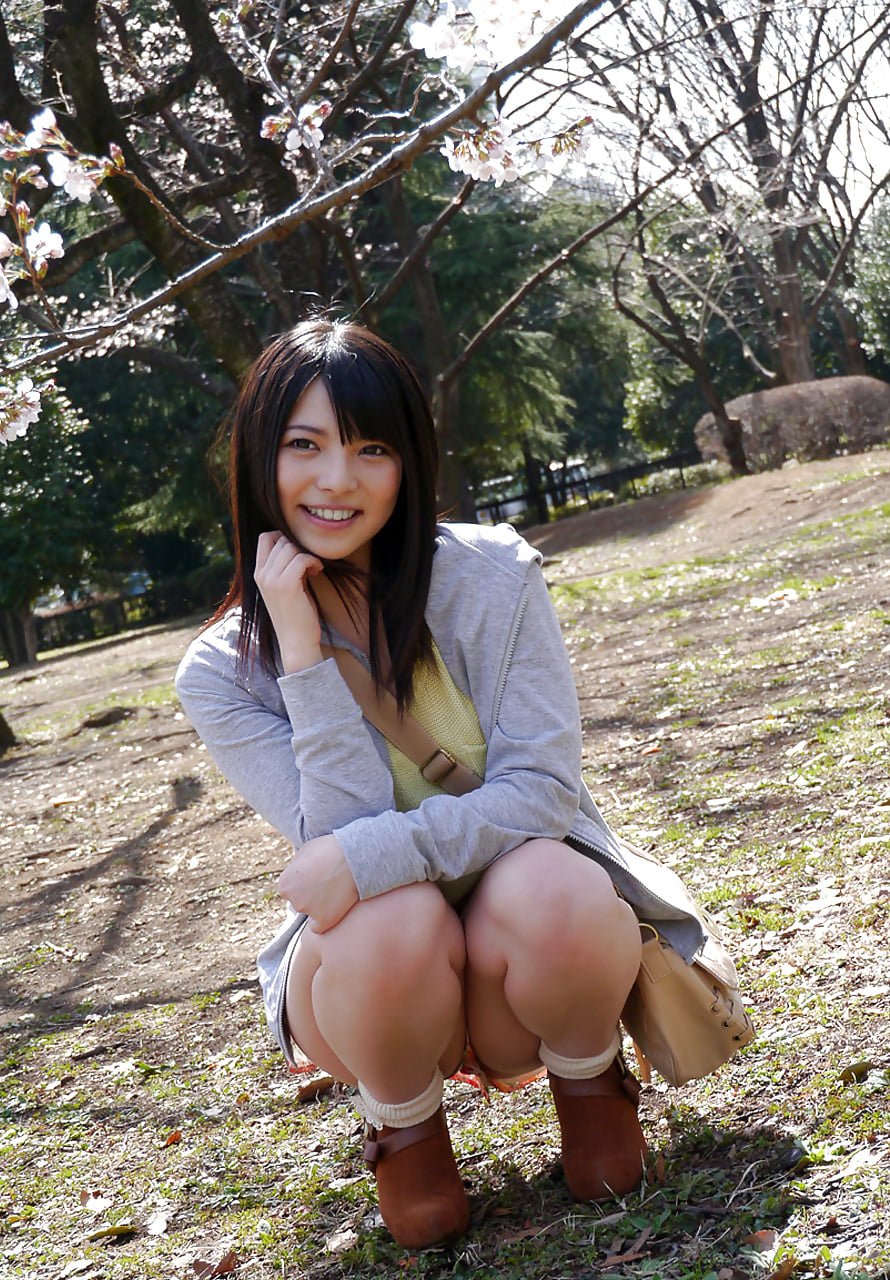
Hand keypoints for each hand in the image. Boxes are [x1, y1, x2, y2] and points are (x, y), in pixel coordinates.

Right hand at [254, 532, 323, 671]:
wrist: (296, 642)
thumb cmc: (295, 615)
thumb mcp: (283, 587)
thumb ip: (283, 567)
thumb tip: (296, 545)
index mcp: (258, 574)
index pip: (265, 538)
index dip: (284, 537)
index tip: (298, 552)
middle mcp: (262, 575)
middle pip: (281, 540)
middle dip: (299, 547)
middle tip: (310, 563)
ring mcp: (272, 580)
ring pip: (291, 547)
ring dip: (308, 554)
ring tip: (314, 569)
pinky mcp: (286, 585)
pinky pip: (301, 558)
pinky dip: (313, 561)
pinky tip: (317, 571)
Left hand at [278, 834, 358, 932]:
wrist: (355, 857)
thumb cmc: (331, 850)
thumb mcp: (305, 852)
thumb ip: (296, 868)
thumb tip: (295, 875)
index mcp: (285, 884)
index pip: (289, 890)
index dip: (303, 883)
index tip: (315, 877)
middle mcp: (293, 900)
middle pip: (299, 902)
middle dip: (309, 894)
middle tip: (326, 883)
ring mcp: (308, 911)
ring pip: (310, 913)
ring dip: (318, 906)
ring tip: (335, 890)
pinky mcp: (324, 921)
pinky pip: (319, 927)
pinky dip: (325, 920)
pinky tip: (335, 906)